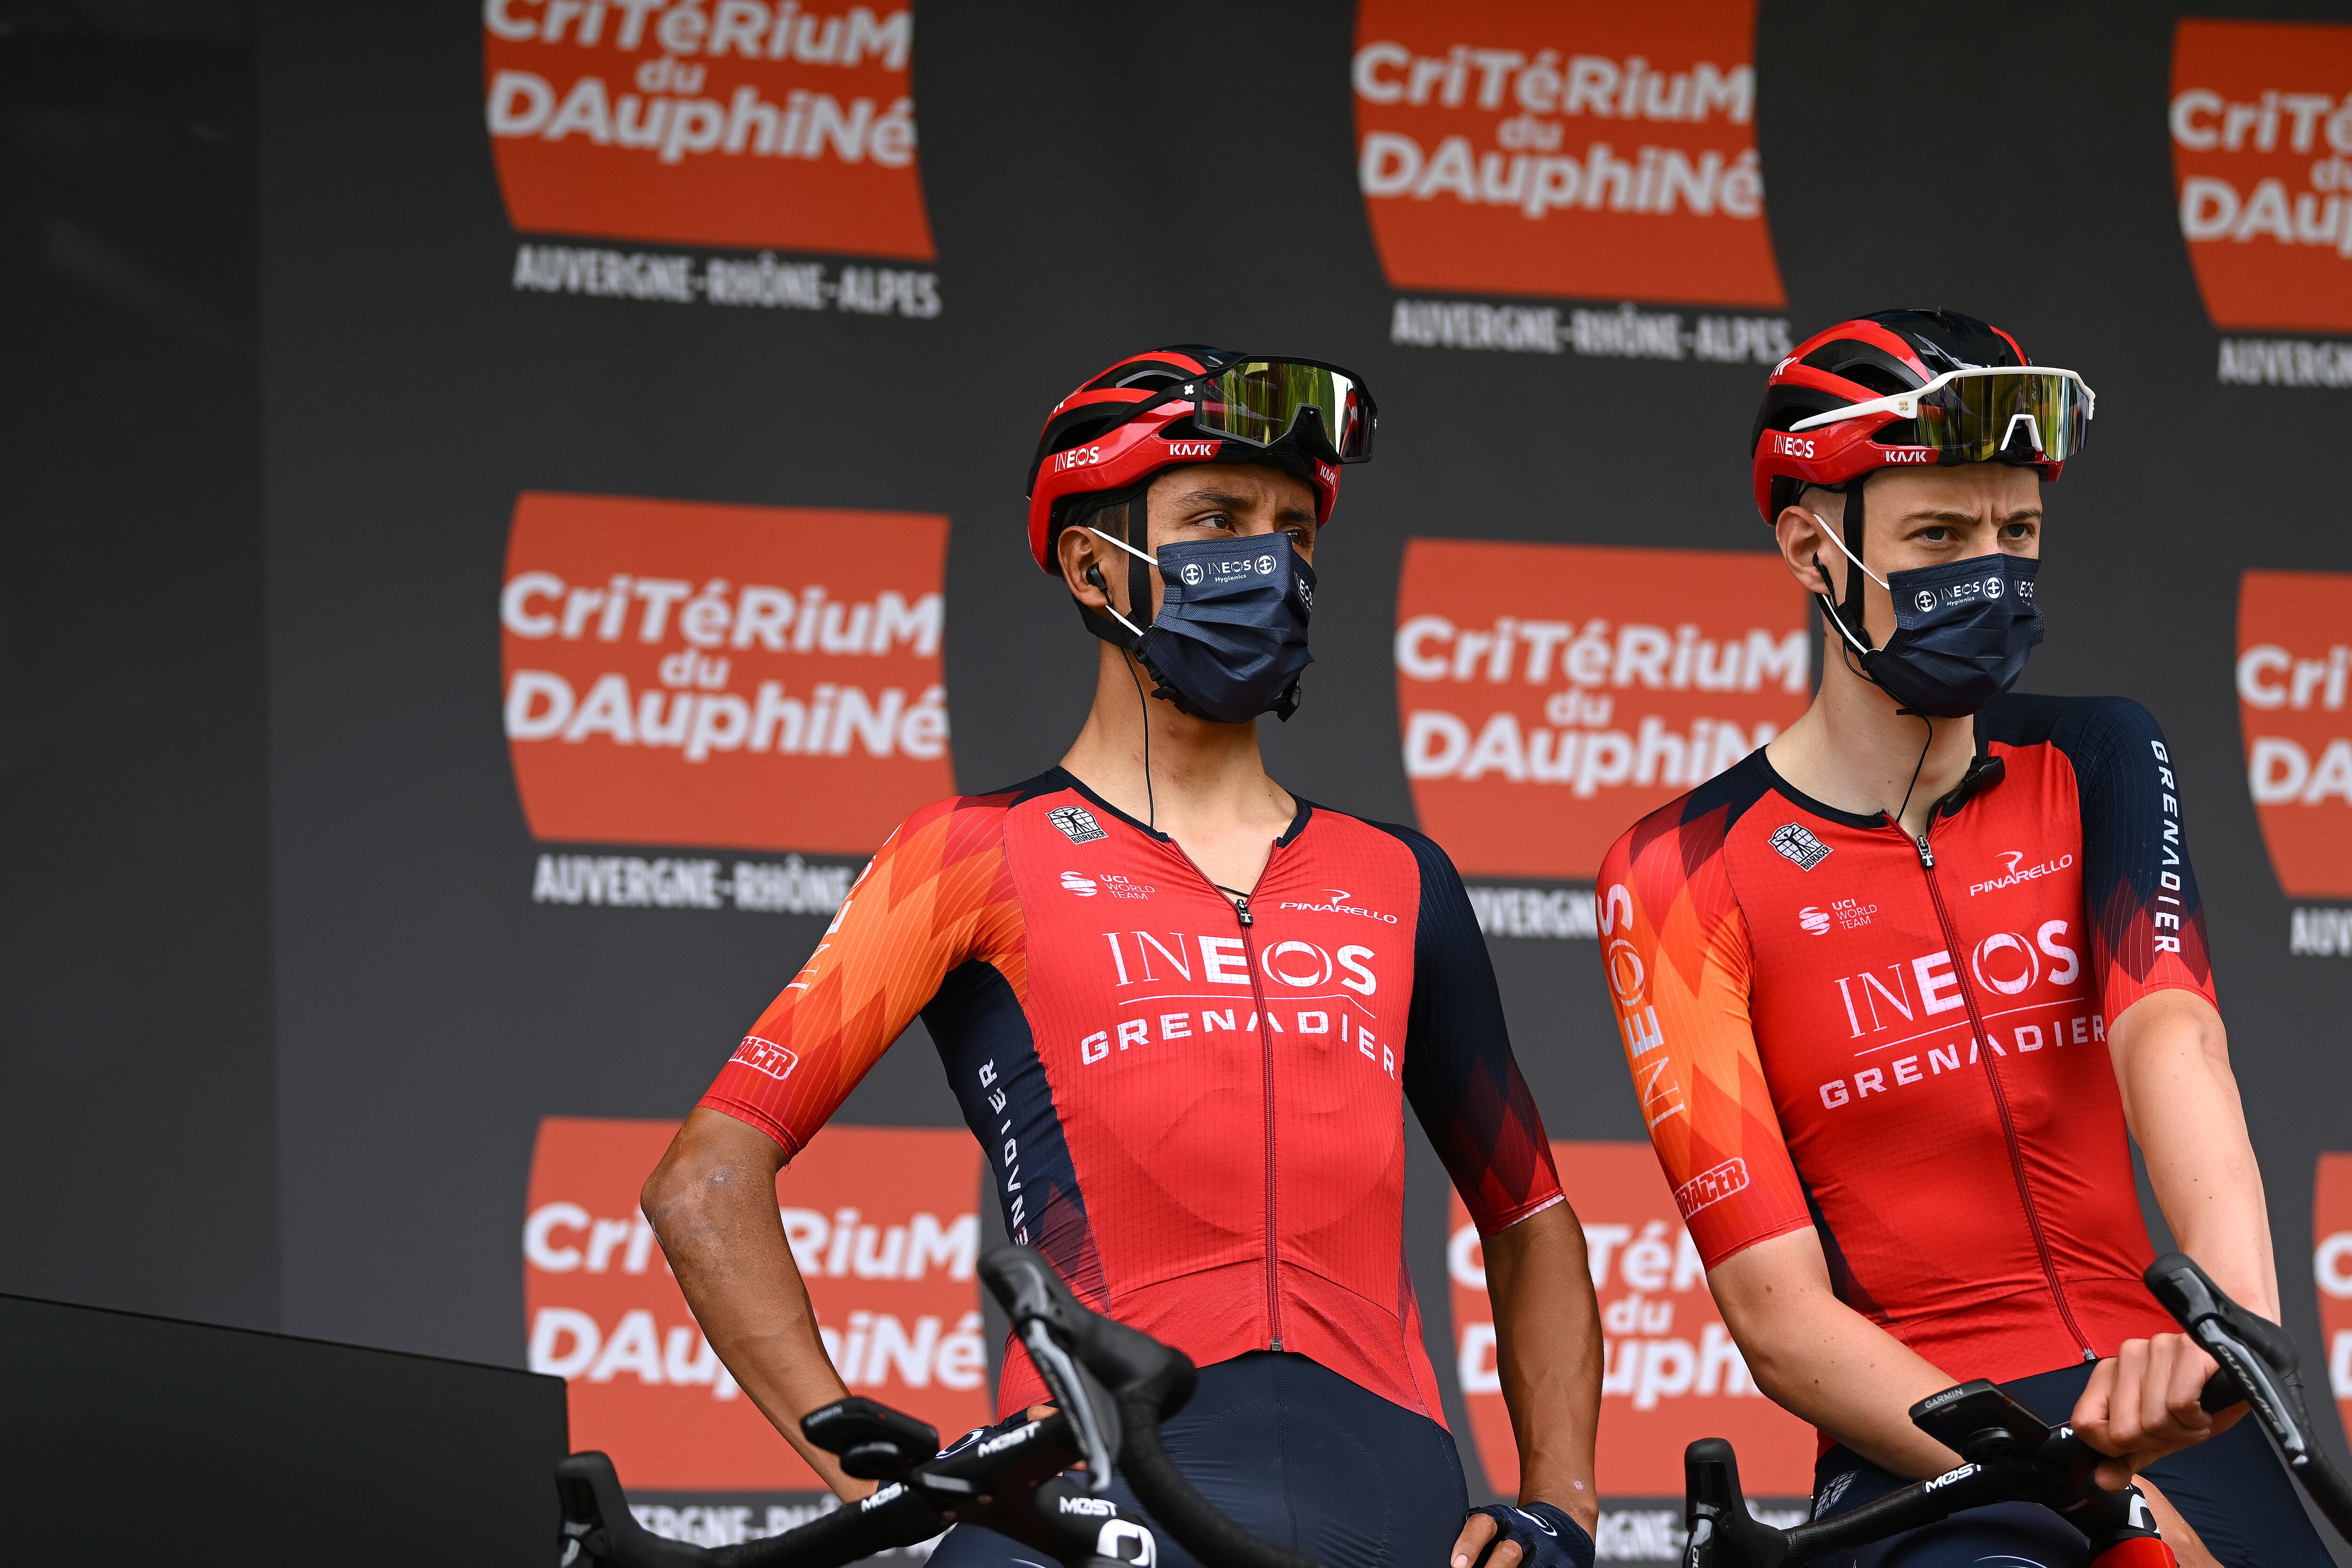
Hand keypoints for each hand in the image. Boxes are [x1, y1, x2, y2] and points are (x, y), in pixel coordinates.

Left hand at [1453, 1502, 1593, 1567]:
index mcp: (1501, 1520)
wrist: (1563, 1525)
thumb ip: (1476, 1544)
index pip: (1482, 1525)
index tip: (1457, 1565)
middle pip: (1508, 1552)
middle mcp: (1524, 1533)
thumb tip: (1457, 1563)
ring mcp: (1548, 1551)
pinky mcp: (1567, 1565)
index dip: (1469, 1545)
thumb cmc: (1515, 1533)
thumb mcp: (1496, 1528)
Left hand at [2072, 1333, 2242, 1489]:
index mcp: (2107, 1373)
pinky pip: (2180, 1404)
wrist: (2243, 1378)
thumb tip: (2103, 1481)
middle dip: (2158, 1442)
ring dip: (2184, 1432)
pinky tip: (2206, 1408)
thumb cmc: (2196, 1405)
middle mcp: (2126, 1355)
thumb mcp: (2157, 1437)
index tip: (2145, 1441)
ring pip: (2154, 1421)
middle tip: (2179, 1428)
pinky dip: (2199, 1420)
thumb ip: (2126, 1459)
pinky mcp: (2188, 1349)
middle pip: (2123, 1432)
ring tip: (2195, 1417)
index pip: (2084, 1423)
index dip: (2117, 1447)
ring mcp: (2156, 1347)